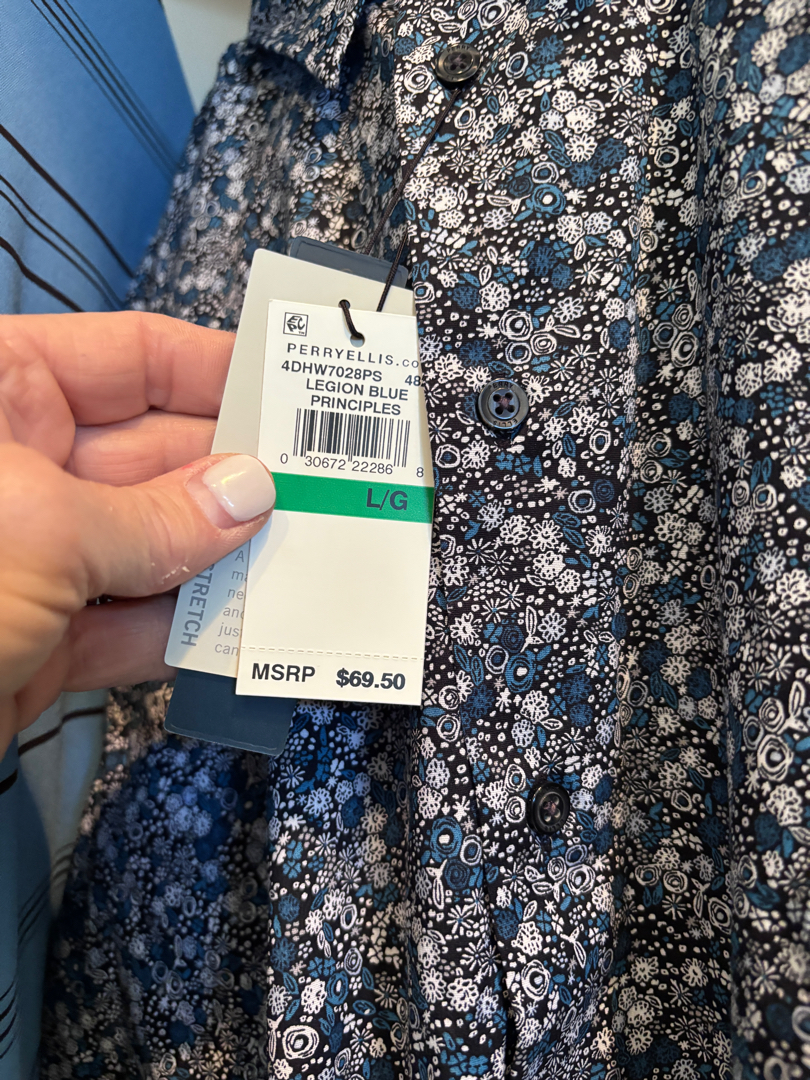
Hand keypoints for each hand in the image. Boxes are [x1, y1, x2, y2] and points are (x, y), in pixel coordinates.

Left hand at [0, 311, 274, 757]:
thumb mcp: (37, 532)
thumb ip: (155, 518)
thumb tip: (252, 493)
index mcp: (1, 395)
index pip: (132, 358)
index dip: (218, 371)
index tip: (299, 394)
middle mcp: (21, 467)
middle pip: (157, 458)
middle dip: (240, 480)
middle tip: (332, 495)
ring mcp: (33, 558)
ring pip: (155, 545)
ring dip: (227, 561)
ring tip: (311, 561)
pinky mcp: (38, 640)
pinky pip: (132, 623)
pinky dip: (187, 632)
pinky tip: (248, 629)